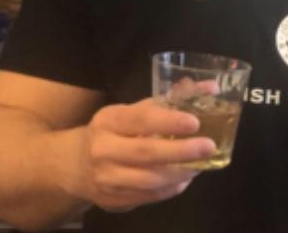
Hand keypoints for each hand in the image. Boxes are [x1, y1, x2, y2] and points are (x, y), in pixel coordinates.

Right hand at [67, 98, 215, 211]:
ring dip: (179, 173)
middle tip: (208, 147)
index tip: (195, 122)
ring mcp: (106, 178)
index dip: (169, 120)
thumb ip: (171, 99)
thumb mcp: (134, 110)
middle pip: (146, 152)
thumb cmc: (115, 131)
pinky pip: (147, 197)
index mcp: (109, 120)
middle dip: (181, 151)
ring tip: (201, 165)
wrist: (76, 164)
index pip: (141, 118)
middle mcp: (104, 149)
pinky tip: (185, 179)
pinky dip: (170, 189)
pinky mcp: (113, 200)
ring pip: (148, 180)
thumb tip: (211, 87)